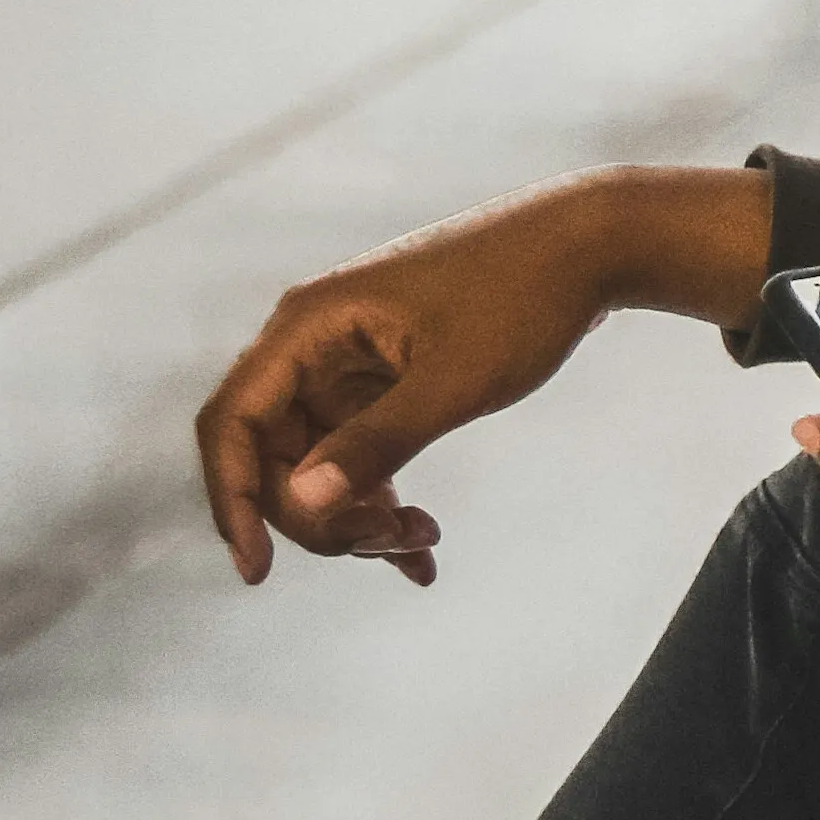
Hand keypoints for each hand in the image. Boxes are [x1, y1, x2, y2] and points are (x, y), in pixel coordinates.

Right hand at [196, 167, 768, 584]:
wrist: (587, 247)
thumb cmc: (520, 298)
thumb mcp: (453, 383)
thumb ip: (377, 444)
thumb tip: (302, 504)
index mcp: (308, 327)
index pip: (233, 424)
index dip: (234, 501)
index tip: (257, 573)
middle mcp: (313, 344)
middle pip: (273, 456)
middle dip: (321, 517)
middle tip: (394, 544)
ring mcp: (347, 364)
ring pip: (318, 466)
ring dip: (359, 518)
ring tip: (425, 543)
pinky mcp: (383, 382)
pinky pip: (360, 456)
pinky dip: (384, 504)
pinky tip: (424, 552)